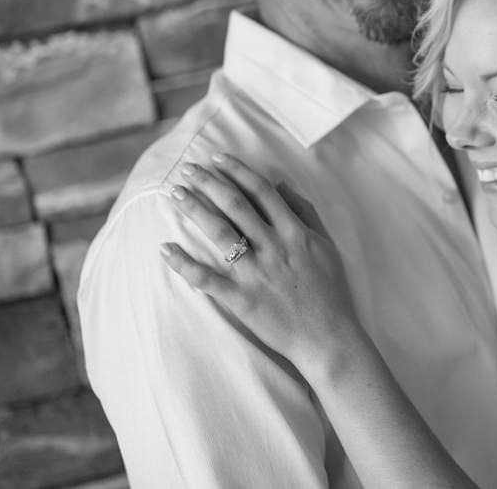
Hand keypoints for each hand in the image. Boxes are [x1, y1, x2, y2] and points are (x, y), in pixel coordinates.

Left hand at [160, 153, 356, 366]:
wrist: (329, 337)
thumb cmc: (330, 291)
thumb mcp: (326, 245)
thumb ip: (305, 212)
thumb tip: (282, 184)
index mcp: (295, 232)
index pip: (261, 192)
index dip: (237, 171)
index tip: (217, 158)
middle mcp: (274, 247)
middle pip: (236, 206)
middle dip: (209, 184)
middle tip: (186, 170)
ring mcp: (257, 273)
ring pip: (220, 234)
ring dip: (195, 210)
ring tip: (176, 195)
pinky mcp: (243, 300)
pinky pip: (207, 280)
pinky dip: (184, 265)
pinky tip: (165, 249)